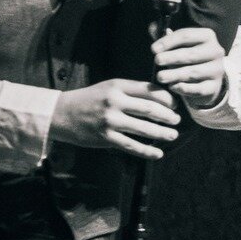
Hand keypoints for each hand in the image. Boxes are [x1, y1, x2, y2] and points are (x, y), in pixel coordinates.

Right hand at [49, 80, 180, 159]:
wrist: (62, 113)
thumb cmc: (91, 98)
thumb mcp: (111, 87)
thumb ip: (133, 91)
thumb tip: (161, 97)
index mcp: (119, 86)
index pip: (150, 90)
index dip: (167, 99)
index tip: (175, 105)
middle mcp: (115, 102)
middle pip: (150, 109)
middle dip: (168, 116)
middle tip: (178, 121)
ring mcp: (110, 121)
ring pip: (143, 129)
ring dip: (162, 133)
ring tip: (173, 135)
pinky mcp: (105, 138)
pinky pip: (130, 146)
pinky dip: (146, 150)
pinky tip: (158, 153)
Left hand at [152, 26, 227, 108]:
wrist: (208, 78)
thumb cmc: (189, 58)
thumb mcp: (180, 45)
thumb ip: (166, 38)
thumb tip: (152, 27)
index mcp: (207, 36)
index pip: (186, 35)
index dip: (168, 41)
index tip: (154, 49)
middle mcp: (215, 51)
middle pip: (191, 54)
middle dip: (171, 57)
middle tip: (157, 61)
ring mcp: (217, 70)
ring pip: (194, 72)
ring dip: (175, 74)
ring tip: (160, 76)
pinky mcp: (214, 87)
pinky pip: (198, 89)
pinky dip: (184, 88)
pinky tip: (173, 86)